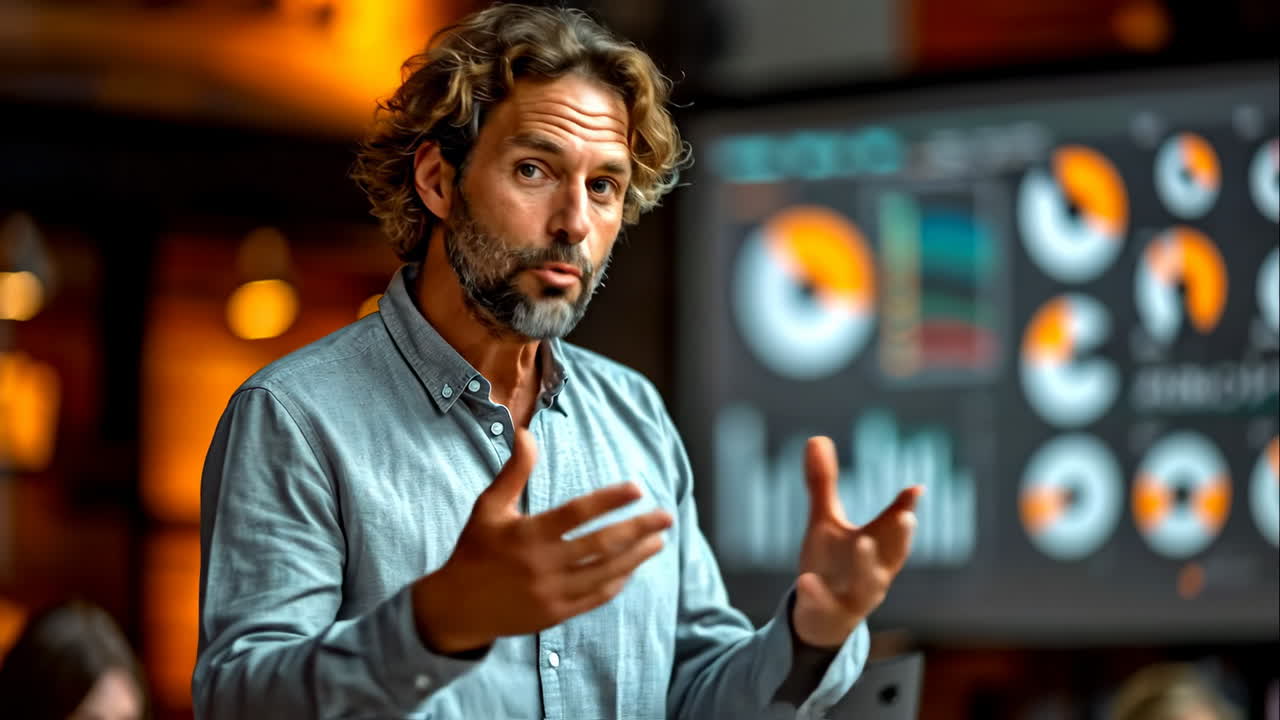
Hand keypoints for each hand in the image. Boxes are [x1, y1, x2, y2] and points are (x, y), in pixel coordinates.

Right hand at [412, 428, 672, 653]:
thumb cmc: (475, 548)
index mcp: (527, 534)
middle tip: (666, 516)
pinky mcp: (555, 615)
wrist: (457, 607)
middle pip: (601, 544)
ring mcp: (551, 593)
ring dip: (636, 556)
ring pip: (605, 572)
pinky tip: (633, 567)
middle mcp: (542, 564)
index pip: (577, 513)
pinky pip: (595, 597)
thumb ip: (514, 471)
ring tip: (658, 540)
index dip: (609, 500)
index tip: (637, 488)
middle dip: (638, 529)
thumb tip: (526, 432)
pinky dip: (617, 581)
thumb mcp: (489, 507)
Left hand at [792, 436, 921, 648]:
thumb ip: (823, 484)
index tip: (916, 489)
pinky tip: (805, 580)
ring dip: (865, 564)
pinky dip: (816, 593)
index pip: (896, 528)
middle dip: (900, 537)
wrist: (819, 619)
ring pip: (866, 584)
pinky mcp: (828, 613)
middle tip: (906, 517)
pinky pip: (824, 605)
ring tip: (860, 542)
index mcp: (877, 548)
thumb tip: (816, 438)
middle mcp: (872, 572)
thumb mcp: (824, 522)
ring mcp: (852, 596)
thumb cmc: (832, 565)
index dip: (906, 509)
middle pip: (892, 556)